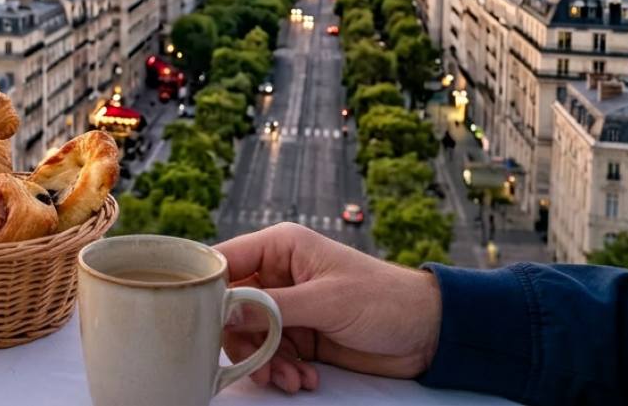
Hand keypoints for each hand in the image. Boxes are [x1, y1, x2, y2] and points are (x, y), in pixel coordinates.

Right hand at [216, 223, 441, 393]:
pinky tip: (304, 379)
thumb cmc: (384, 299)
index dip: (208, 288)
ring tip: (291, 381)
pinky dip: (282, 370)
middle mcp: (277, 273)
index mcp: (280, 247)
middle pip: (230, 307)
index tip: (199, 320)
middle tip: (258, 367)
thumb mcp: (328, 301)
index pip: (225, 261)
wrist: (428, 333)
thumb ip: (273, 308)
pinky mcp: (299, 333)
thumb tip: (224, 314)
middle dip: (243, 341)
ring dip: (265, 362)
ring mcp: (287, 306)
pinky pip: (271, 353)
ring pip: (249, 336)